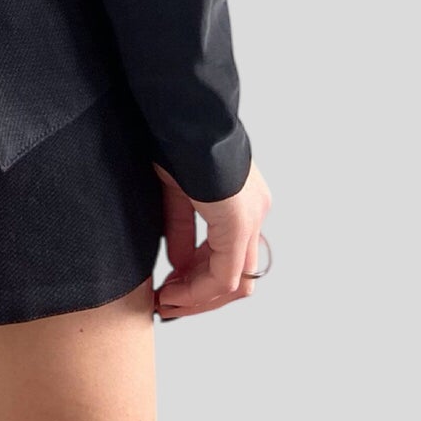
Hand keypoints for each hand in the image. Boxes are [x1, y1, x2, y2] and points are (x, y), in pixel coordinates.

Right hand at [153, 157, 270, 320]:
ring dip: (198, 299)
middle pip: (237, 275)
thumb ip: (182, 231)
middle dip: (199, 296)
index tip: (168, 288)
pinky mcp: (238, 224)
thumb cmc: (174, 141)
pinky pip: (224, 276)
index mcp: (242, 201)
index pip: (229, 256)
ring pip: (234, 282)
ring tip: (166, 302)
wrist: (181, 116)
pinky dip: (197, 291)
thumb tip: (179, 267)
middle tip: (167, 304)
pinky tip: (172, 292)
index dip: (198, 280)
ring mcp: (250, 219)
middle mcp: (254, 212)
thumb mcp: (176, 194)